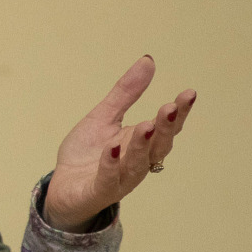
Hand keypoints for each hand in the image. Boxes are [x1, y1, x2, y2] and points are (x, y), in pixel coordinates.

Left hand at [43, 56, 195, 231]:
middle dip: (166, 127)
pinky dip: (111, 165)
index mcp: (141, 143)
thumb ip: (126, 93)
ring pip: (137, 164)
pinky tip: (111, 148)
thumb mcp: (103, 116)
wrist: (62, 188)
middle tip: (171, 107)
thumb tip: (148, 60)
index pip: (165, 128)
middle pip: (158, 146)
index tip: (188, 94)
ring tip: (147, 124)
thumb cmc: (87, 153)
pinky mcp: (98, 191)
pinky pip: (108, 179)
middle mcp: (136, 162)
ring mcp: (119, 179)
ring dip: (142, 145)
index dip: (178, 113)